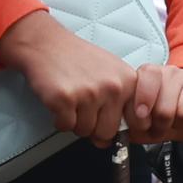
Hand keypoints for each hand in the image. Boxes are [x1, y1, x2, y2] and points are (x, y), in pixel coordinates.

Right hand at [0, 9, 134, 145]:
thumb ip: (121, 103)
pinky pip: (65, 126)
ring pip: (84, 131)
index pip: (135, 123)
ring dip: (74, 121)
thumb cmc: (78, 59)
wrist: (47, 44)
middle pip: (107, 133)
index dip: (118, 126)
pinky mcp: (65, 99)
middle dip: (92, 126)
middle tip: (82, 107)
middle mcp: (113, 87)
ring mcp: (89, 93)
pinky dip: (59, 119)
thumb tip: (113, 139)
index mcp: (129, 81)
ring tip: (71, 99)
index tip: (107, 119)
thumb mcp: (112, 72)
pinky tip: (59, 101)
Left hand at [130, 60, 182, 143]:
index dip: (144, 101)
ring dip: (180, 125)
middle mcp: (173, 73)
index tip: (142, 117)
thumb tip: (120, 130)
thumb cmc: (168, 111)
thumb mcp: (146, 117)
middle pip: (164, 107)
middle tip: (161, 127)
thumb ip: (132, 122)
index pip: (148, 77)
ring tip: (178, 122)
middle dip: (161, 125)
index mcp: (152, 75)